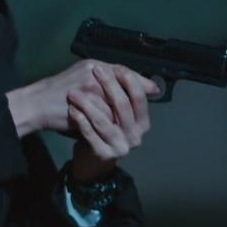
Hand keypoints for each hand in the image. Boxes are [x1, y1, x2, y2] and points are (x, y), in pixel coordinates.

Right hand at [7, 59, 159, 137]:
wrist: (37, 104)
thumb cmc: (60, 94)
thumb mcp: (83, 81)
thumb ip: (104, 82)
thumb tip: (131, 88)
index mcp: (92, 65)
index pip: (122, 70)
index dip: (139, 80)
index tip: (154, 89)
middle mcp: (92, 71)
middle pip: (123, 83)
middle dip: (138, 95)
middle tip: (151, 105)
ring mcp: (88, 86)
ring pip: (116, 101)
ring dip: (125, 113)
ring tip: (132, 121)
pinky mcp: (83, 102)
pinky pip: (105, 115)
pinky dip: (111, 122)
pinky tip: (116, 127)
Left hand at [67, 63, 152, 179]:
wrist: (93, 158)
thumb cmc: (107, 127)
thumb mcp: (119, 111)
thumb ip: (130, 95)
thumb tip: (153, 86)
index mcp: (143, 123)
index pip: (139, 98)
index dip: (129, 81)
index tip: (115, 68)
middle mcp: (135, 136)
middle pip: (122, 106)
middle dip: (109, 85)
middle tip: (95, 70)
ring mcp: (120, 147)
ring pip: (104, 121)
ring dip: (88, 104)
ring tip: (75, 92)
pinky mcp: (103, 154)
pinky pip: (91, 134)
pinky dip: (81, 121)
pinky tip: (72, 110)